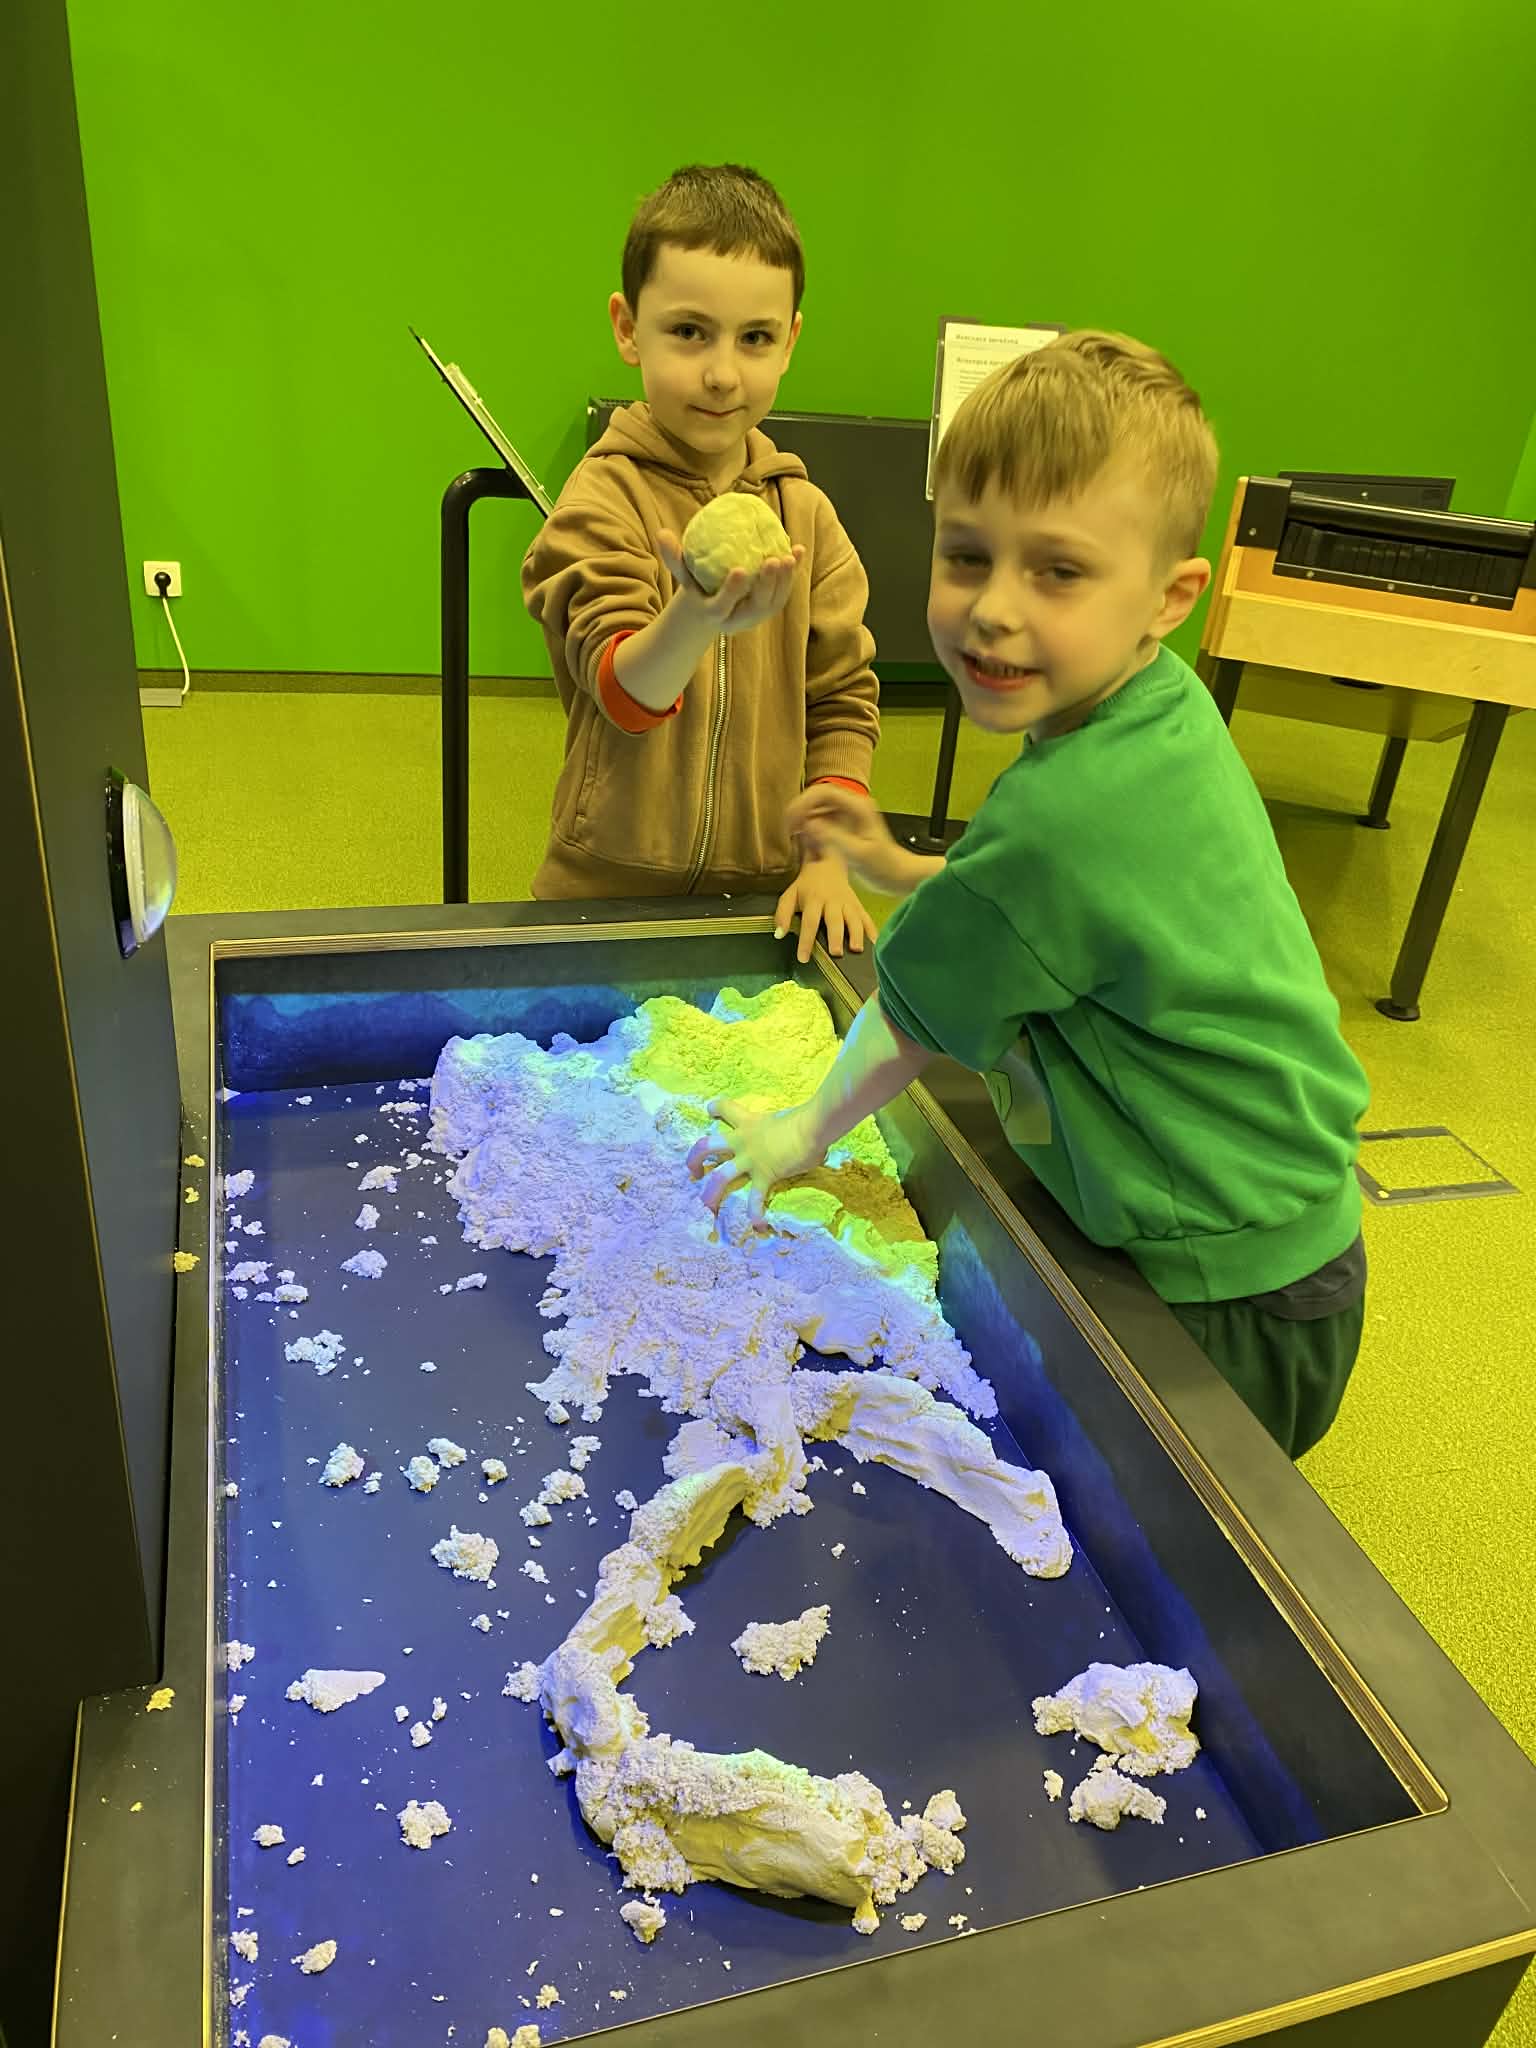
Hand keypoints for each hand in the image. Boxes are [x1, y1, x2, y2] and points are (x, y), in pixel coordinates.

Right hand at [657, 527, 804, 638]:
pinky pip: (784, 591)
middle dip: (767, 585)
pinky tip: (798, 550)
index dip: (732, 591)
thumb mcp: (682, 575)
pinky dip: (793, 573)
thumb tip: (661, 533)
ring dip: (785, 580)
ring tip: (789, 555)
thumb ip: (674, 557)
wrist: (710, 610)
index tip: (740, 570)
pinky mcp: (769, 607)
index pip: (723, 606)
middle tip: (773, 560)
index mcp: (714, 614)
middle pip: (756, 606)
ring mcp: (757, 616)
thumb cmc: (696, 587)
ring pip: (774, 601)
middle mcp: (738, 620)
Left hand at [686, 1097, 824, 1222]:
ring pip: (720, 1177)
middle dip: (694, 1159)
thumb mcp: (786, 1120)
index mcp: (749, 1122)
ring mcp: (750, 1160)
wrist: (811, 1127)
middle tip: (693, 1170)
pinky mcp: (764, 1176)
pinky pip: (756, 1198)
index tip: (709, 1110)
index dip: (715, 1108)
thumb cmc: (805, 1119)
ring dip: (710, 1194)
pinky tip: (757, 1224)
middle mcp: (743, 1141)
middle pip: (707, 1146)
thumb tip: (799, 1137)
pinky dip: (755, 1212)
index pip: (725, 1108)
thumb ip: (783, 1130)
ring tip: (706, 1205)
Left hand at [774, 852, 876, 964]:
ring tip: (856, 949)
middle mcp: (832, 902)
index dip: (806, 941)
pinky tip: (875, 943)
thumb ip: (783, 914)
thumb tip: (779, 935)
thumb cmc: (806, 885)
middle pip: (834, 920)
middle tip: (836, 953)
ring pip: (853, 919)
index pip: (809, 922)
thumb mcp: (790, 895)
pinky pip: (866, 917)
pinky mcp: (858, 904)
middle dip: (836, 936)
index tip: (803, 958)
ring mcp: (847, 903)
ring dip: (856, 934)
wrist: (827, 864)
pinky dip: (872, 929)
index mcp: (813, 900)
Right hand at [786, 785, 916, 896]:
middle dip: (801, 812)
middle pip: (818, 797)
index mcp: (858, 807)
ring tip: (801, 842)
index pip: (824, 792)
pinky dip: (812, 832)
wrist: (897, 876)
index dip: (804, 803)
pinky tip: (811, 848)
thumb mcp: (857, 854)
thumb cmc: (883, 867)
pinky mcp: (844, 825)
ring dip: (805, 822)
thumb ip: (833, 838)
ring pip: (818, 809)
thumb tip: (808, 825)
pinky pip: (822, 821)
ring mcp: (848, 815)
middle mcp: (853, 806)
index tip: (793, 821)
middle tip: (790, 831)